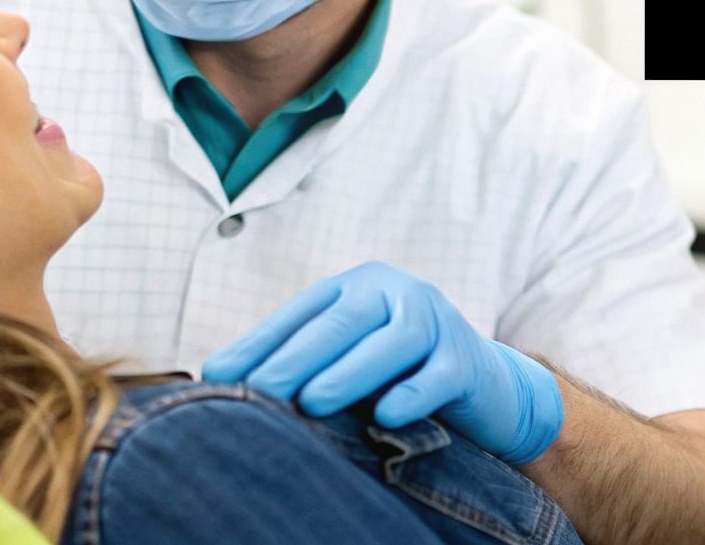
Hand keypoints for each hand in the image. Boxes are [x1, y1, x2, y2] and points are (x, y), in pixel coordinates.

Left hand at [201, 261, 563, 463]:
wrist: (486, 388)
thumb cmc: (400, 374)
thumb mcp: (350, 360)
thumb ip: (301, 363)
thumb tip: (220, 379)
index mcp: (360, 287)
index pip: (303, 312)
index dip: (261, 343)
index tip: (217, 377)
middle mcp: (398, 293)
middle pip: (345, 319)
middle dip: (297, 357)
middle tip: (259, 390)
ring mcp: (438, 321)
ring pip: (394, 340)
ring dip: (351, 372)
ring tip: (312, 403)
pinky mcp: (468, 359)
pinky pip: (440, 374)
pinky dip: (413, 394)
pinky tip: (386, 417)